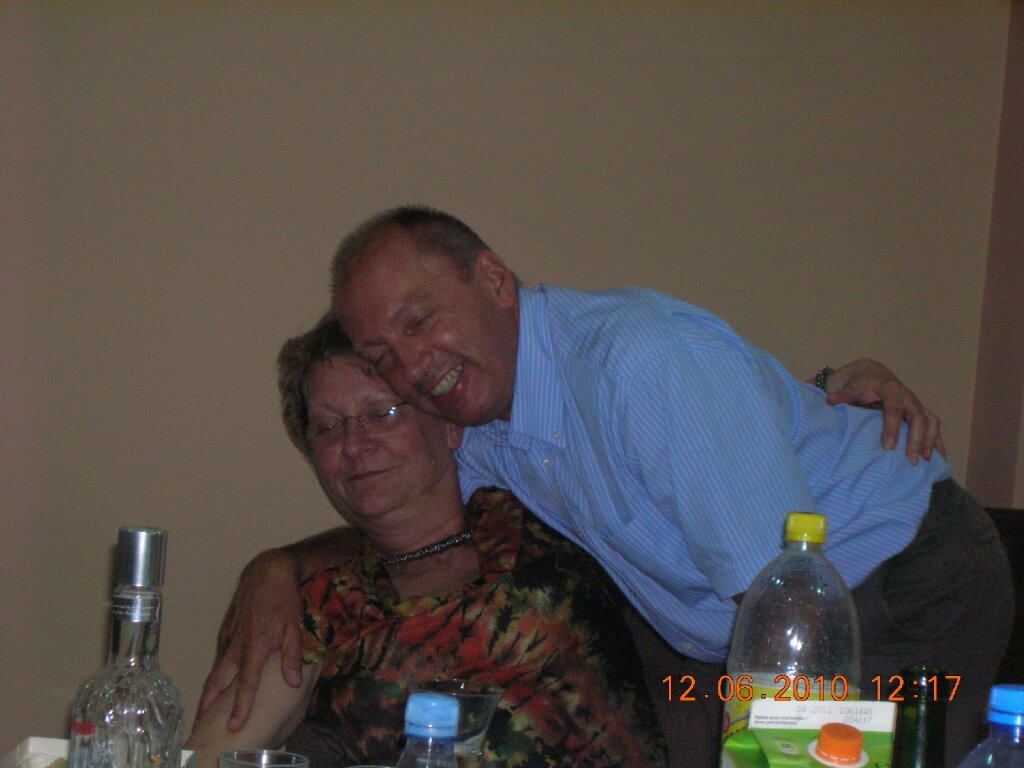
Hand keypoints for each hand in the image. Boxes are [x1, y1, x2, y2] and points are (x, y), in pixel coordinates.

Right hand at [196, 549, 304, 730]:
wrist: (267, 571)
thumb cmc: (284, 599)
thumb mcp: (294, 627)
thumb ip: (293, 657)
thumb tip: (293, 683)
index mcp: (255, 647)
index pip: (245, 684)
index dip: (240, 706)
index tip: (234, 725)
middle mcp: (237, 645)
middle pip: (218, 680)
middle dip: (209, 703)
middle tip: (202, 722)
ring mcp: (229, 636)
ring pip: (217, 667)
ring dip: (211, 687)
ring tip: (207, 706)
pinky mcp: (226, 628)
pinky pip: (220, 653)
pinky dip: (218, 668)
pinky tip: (219, 677)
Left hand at [823, 359, 943, 464]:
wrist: (872, 374)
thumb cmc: (861, 384)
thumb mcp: (851, 388)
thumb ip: (843, 396)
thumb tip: (830, 400)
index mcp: (891, 390)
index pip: (894, 409)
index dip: (892, 427)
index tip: (888, 446)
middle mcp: (908, 397)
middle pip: (919, 418)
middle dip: (917, 439)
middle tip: (911, 460)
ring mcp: (917, 404)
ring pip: (932, 421)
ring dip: (931, 441)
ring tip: (925, 461)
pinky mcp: (922, 412)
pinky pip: (935, 426)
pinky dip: (939, 441)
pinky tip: (940, 459)